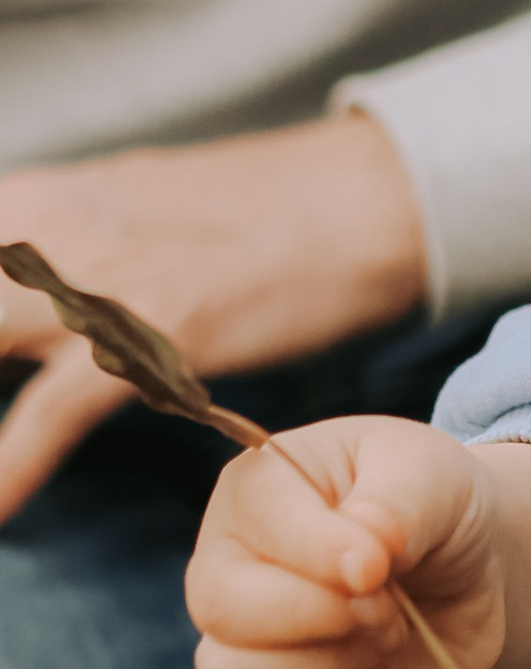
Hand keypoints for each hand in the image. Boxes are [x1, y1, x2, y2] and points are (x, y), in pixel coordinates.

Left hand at [0, 112, 428, 524]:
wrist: (357, 200)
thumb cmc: (238, 210)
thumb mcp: (112, 201)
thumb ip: (35, 239)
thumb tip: (0, 259)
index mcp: (27, 199)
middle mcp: (47, 229)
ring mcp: (101, 280)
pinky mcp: (158, 332)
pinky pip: (55, 412)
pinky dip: (9, 469)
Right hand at [186, 419, 530, 668]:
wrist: (468, 571)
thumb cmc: (434, 505)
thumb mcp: (433, 474)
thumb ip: (400, 505)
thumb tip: (363, 560)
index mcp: (257, 488)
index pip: (252, 524)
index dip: (318, 554)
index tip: (383, 564)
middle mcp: (229, 564)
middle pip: (222, 611)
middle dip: (323, 618)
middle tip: (389, 605)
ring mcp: (239, 642)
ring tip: (385, 636)